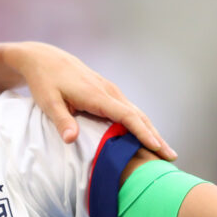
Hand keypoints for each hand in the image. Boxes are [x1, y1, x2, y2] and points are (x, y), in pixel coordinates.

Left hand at [4, 42, 175, 159]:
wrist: (45, 59)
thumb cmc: (45, 81)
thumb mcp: (48, 102)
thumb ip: (61, 121)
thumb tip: (71, 140)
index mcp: (96, 95)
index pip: (126, 116)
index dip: (142, 132)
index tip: (157, 147)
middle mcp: (109, 91)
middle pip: (138, 116)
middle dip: (155, 136)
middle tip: (171, 157)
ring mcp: (110, 91)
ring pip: (136, 112)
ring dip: (151, 131)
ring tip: (164, 151)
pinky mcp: (107, 92)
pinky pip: (128, 110)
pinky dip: (140, 124)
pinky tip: (146, 136)